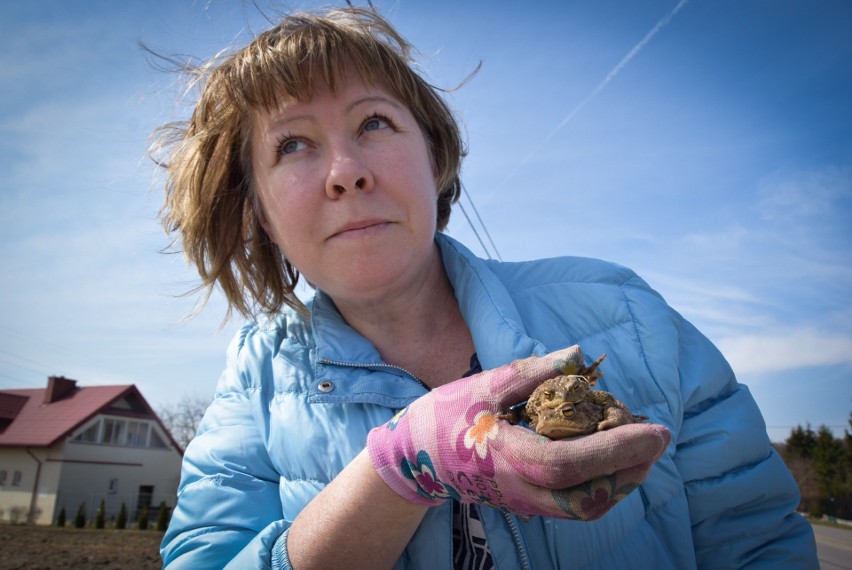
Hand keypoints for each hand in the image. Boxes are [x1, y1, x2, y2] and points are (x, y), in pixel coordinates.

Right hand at [367, 345, 670, 519]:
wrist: (417, 457)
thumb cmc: (448, 415)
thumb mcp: (486, 384)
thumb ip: (533, 372)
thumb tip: (579, 356)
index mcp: (509, 457)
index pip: (573, 462)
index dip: (618, 448)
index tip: (656, 430)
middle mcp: (521, 489)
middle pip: (589, 497)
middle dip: (630, 469)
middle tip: (655, 437)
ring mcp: (526, 503)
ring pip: (586, 508)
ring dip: (621, 480)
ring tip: (640, 447)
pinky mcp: (529, 504)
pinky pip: (575, 505)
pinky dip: (602, 485)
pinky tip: (613, 459)